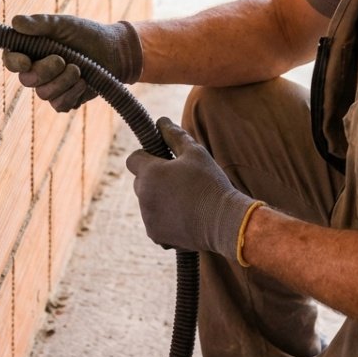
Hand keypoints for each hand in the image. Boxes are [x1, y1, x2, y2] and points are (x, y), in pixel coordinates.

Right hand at [2, 14, 141, 111]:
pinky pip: (59, 105)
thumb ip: (40, 23)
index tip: (26, 61)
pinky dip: (72, 93)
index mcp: (31, 51)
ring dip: (63, 81)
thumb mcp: (63, 24)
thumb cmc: (86, 34)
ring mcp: (50, 87)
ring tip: (79, 69)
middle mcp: (36, 71)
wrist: (114, 52)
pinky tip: (84, 82)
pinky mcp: (64, 100)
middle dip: (44, 71)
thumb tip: (15, 22)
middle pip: (27, 80)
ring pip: (43, 94)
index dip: (14, 63)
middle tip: (62, 60)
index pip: (11, 60)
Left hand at [125, 118, 254, 260]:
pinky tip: (187, 217)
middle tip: (180, 181)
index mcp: (150, 173)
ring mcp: (148, 218)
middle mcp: (143, 196)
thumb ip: (174, 135)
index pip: (133, 159)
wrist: (224, 222)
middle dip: (154, 179)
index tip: (163, 160)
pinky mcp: (156, 235)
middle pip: (140, 182)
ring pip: (148, 203)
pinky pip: (155, 222)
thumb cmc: (210, 183)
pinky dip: (166, 219)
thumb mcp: (195, 152)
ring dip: (160, 199)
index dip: (146, 157)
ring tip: (188, 200)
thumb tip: (161, 121)